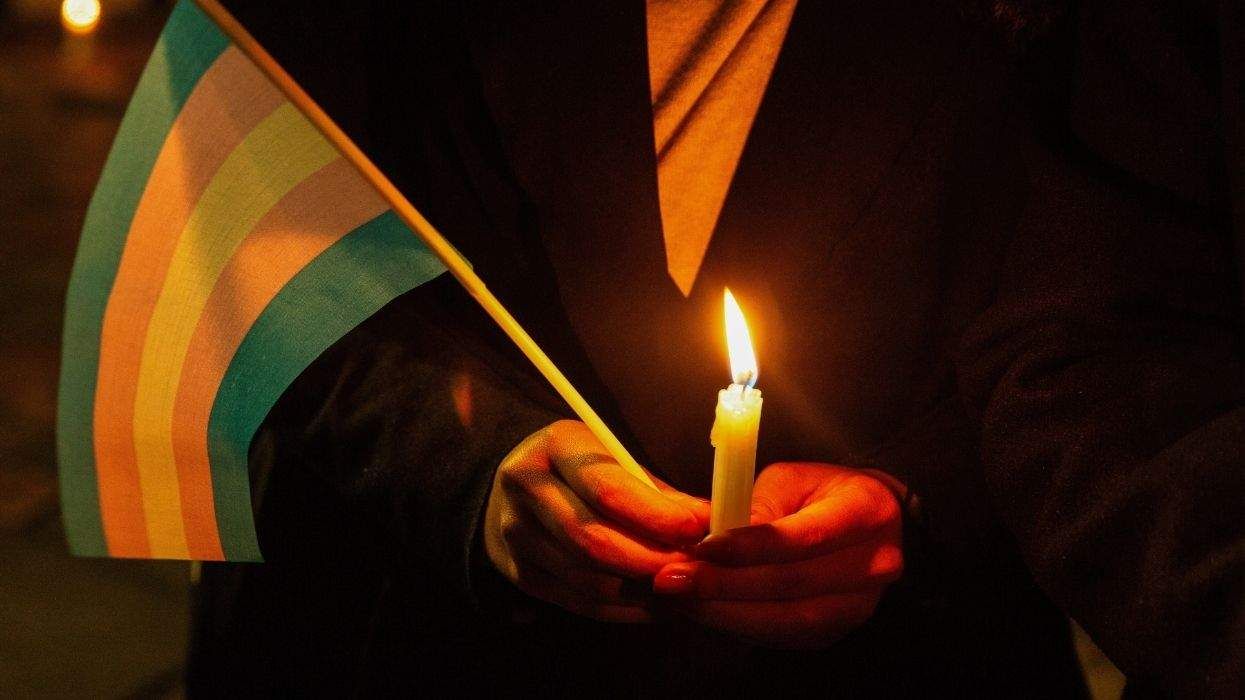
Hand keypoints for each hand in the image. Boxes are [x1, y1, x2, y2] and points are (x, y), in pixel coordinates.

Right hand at [484, 420, 709, 621]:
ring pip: (587, 578)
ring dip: (642, 591)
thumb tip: (707, 523)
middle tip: (694, 568)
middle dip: (651, 560)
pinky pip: (579, 602)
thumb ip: (657, 492)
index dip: (656, 516)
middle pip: (592, 540)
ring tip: (683, 589)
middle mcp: (526, 488)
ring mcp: (516, 534)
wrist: (521, 484)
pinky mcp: (519, 572)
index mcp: (555, 446)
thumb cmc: (582, 467)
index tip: (697, 530)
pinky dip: (624, 609)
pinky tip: (656, 605)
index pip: (607, 489)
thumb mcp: (616, 458)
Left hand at [653, 462, 902, 647]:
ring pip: (787, 619)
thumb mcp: (789, 480)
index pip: (804, 538)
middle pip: (792, 585)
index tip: (702, 547)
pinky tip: (704, 612)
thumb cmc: (819, 493)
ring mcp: (858, 605)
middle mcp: (873, 564)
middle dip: (726, 585)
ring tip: (682, 599)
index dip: (749, 547)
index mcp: (865, 511)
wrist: (867, 524)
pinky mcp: (836, 630)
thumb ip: (757, 508)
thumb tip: (712, 542)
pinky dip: (738, 626)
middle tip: (675, 579)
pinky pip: (783, 636)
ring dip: (726, 613)